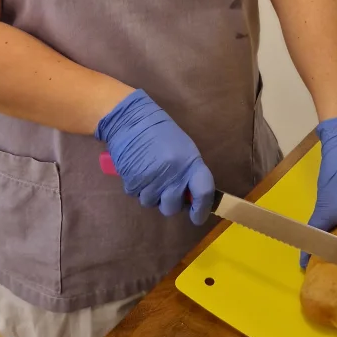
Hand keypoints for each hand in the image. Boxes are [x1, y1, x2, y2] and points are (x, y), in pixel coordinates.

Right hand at [95, 90, 214, 226]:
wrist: (132, 119)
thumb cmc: (160, 132)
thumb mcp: (183, 148)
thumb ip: (188, 172)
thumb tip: (190, 196)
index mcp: (190, 163)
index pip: (204, 192)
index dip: (201, 209)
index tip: (196, 217)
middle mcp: (173, 174)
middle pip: (172, 207)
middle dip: (168, 203)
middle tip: (165, 190)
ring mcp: (152, 179)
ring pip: (151, 203)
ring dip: (150, 194)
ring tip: (148, 173)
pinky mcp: (133, 181)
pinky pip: (135, 195)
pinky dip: (136, 187)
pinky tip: (137, 170)